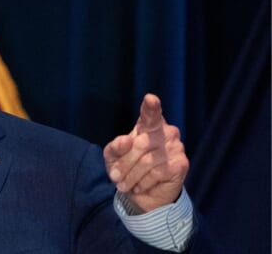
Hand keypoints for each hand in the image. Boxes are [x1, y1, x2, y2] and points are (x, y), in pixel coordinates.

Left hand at [103, 94, 188, 212]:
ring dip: (131, 176)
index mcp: (148, 125)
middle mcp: (165, 132)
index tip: (150, 99)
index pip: (150, 114)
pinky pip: (157, 173)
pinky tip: (140, 186)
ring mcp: (176, 147)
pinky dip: (143, 182)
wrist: (142, 195)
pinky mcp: (181, 164)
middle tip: (115, 177)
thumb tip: (125, 140)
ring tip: (124, 184)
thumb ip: (115, 148)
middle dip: (124, 163)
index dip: (151, 107)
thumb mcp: (113, 158)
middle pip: (141, 144)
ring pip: (148, 161)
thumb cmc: (127, 169)